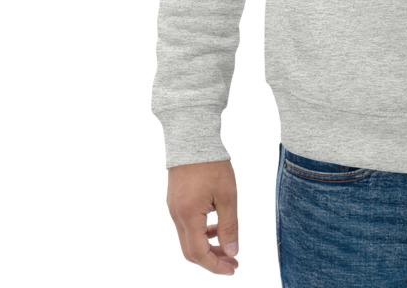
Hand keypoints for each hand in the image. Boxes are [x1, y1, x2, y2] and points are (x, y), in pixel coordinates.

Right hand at [165, 159, 239, 275]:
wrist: (192, 138)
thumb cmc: (212, 164)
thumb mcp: (227, 195)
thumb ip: (229, 226)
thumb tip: (232, 252)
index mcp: (188, 216)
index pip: (199, 254)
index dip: (216, 265)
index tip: (233, 269)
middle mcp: (176, 216)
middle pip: (190, 251)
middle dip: (211, 260)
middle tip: (232, 261)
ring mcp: (173, 209)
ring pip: (187, 239)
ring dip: (206, 246)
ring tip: (227, 244)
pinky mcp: (175, 202)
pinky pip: (186, 226)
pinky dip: (201, 232)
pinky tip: (216, 225)